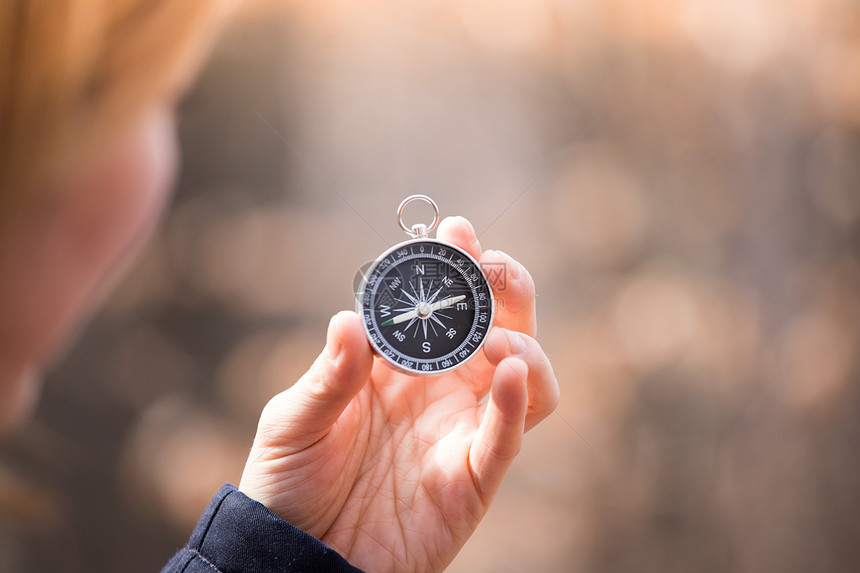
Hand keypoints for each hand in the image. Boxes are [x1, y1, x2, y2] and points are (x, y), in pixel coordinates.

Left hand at [239, 216, 558, 571]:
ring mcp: (461, 430)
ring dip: (521, 343)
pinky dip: (518, 403)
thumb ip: (327, 376)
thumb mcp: (295, 421)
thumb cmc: (290, 481)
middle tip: (489, 266)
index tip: (455, 232)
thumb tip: (349, 320)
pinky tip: (510, 373)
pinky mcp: (472, 477)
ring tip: (490, 338)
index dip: (456, 265)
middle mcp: (441, 389)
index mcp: (399, 364)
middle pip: (500, 324)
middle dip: (504, 286)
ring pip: (526, 374)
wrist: (297, 555)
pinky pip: (507, 436)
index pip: (443, 302)